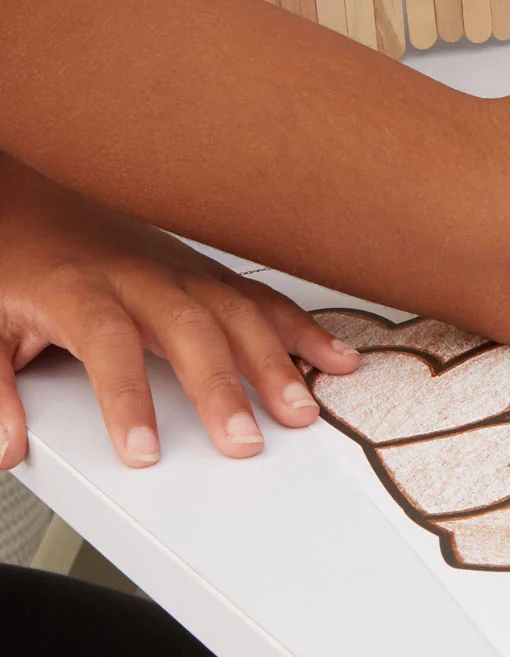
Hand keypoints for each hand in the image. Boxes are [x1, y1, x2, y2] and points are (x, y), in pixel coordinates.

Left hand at [0, 153, 358, 469]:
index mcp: (79, 289)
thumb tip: (7, 447)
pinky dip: (298, 327)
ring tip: (302, 407)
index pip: (110, 345)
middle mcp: (139, 276)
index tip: (144, 450)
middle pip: (191, 329)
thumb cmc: (11, 267)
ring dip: (275, 360)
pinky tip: (329, 356)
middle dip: (223, 386)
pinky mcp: (202, 270)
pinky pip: (258, 297)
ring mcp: (178, 269)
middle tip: (246, 440)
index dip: (129, 400)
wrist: (26, 206)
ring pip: (236, 311)